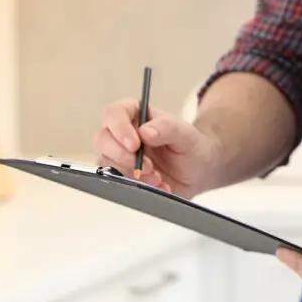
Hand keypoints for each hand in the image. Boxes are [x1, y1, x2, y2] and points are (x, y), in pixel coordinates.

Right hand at [93, 97, 219, 198]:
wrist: (199, 171)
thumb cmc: (191, 146)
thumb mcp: (186, 134)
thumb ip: (167, 128)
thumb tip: (145, 131)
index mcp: (136, 114)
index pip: (114, 113)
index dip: (119, 128)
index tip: (135, 145)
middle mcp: (123, 134)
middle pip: (103, 139)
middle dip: (123, 157)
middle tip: (147, 167)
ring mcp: (121, 156)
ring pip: (107, 163)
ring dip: (131, 173)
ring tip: (158, 178)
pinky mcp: (123, 176)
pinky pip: (118, 183)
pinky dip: (137, 187)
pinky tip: (158, 187)